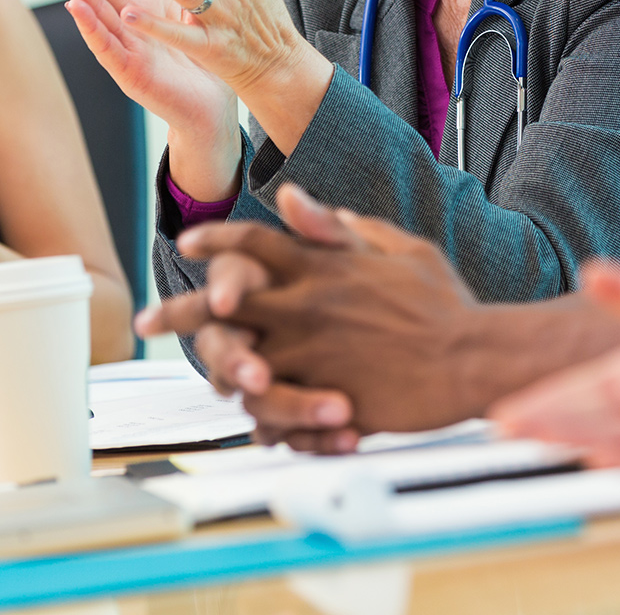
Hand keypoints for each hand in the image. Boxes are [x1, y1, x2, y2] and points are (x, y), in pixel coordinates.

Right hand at [54, 0, 240, 197]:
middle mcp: (128, 23)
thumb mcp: (189, 3)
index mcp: (144, 4)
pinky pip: (106, 46)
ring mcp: (125, 47)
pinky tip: (76, 7)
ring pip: (96, 11)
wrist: (215, 103)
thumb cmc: (202, 54)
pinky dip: (90, 26)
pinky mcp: (128, 72)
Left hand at [146, 183, 490, 436]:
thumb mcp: (397, 246)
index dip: (214, 241)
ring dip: (213, 369)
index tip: (186, 244)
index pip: (251, 243)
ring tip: (203, 376)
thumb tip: (297, 199)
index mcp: (321, 266)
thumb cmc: (442, 301)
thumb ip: (340, 226)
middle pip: (220, 303)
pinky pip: (271, 413)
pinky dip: (258, 416)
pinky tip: (254, 419)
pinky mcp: (322, 398)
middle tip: (146, 319)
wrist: (473, 359)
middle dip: (176, 311)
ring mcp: (309, 355)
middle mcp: (305, 306)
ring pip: (236, 363)